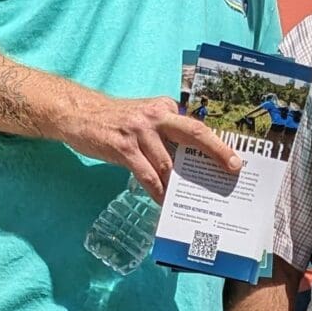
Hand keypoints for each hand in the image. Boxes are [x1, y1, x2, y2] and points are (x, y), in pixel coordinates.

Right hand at [62, 90, 243, 195]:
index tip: (233, 157)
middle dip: (216, 150)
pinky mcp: (123, 147)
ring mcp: (139, 131)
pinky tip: (163, 202)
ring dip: (178, 185)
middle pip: (193, 133)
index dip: (217, 142)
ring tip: (189, 201)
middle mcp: (155, 116)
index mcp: (164, 108)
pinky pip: (147, 174)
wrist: (79, 114)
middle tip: (232, 167)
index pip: (195, 126)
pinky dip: (157, 191)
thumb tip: (190, 160)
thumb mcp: (144, 117)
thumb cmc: (116, 121)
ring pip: (168, 163)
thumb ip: (166, 132)